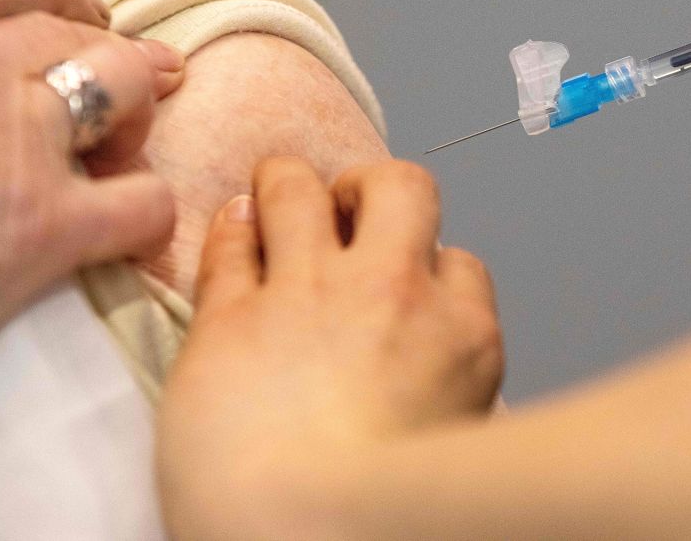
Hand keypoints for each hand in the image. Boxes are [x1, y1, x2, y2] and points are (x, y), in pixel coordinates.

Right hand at [0, 0, 183, 410]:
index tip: (77, 7)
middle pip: (71, 34)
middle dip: (112, 51)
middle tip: (139, 73)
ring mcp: (13, 145)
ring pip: (124, 91)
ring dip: (136, 114)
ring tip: (125, 147)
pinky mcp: (45, 231)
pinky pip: (144, 201)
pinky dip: (150, 214)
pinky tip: (131, 230)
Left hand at [158, 158, 500, 534]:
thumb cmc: (380, 518)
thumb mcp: (455, 439)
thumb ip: (445, 384)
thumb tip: (429, 375)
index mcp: (461, 336)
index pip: (461, 263)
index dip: (430, 265)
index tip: (407, 280)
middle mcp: (394, 294)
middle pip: (400, 188)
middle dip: (373, 187)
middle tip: (349, 209)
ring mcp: (309, 294)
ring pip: (299, 186)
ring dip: (286, 182)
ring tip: (276, 194)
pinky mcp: (230, 315)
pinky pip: (230, 239)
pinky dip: (231, 226)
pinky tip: (232, 225)